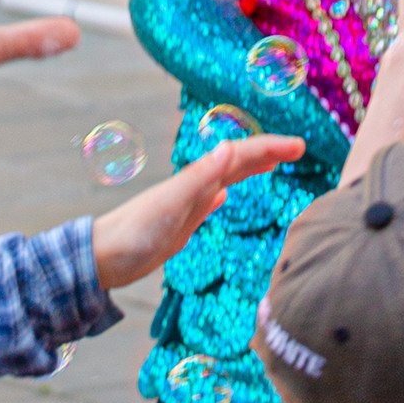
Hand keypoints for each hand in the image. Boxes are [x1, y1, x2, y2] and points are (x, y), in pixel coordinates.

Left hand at [90, 129, 304, 289]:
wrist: (103, 257)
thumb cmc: (134, 232)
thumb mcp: (172, 204)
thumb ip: (201, 178)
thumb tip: (229, 148)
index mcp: (196, 179)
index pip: (241, 156)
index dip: (270, 148)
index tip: (300, 146)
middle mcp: (194, 187)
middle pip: (236, 163)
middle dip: (267, 153)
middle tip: (298, 149)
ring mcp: (187, 204)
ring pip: (226, 179)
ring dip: (248, 168)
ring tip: (270, 163)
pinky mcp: (179, 223)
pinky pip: (208, 202)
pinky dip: (221, 193)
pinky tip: (224, 195)